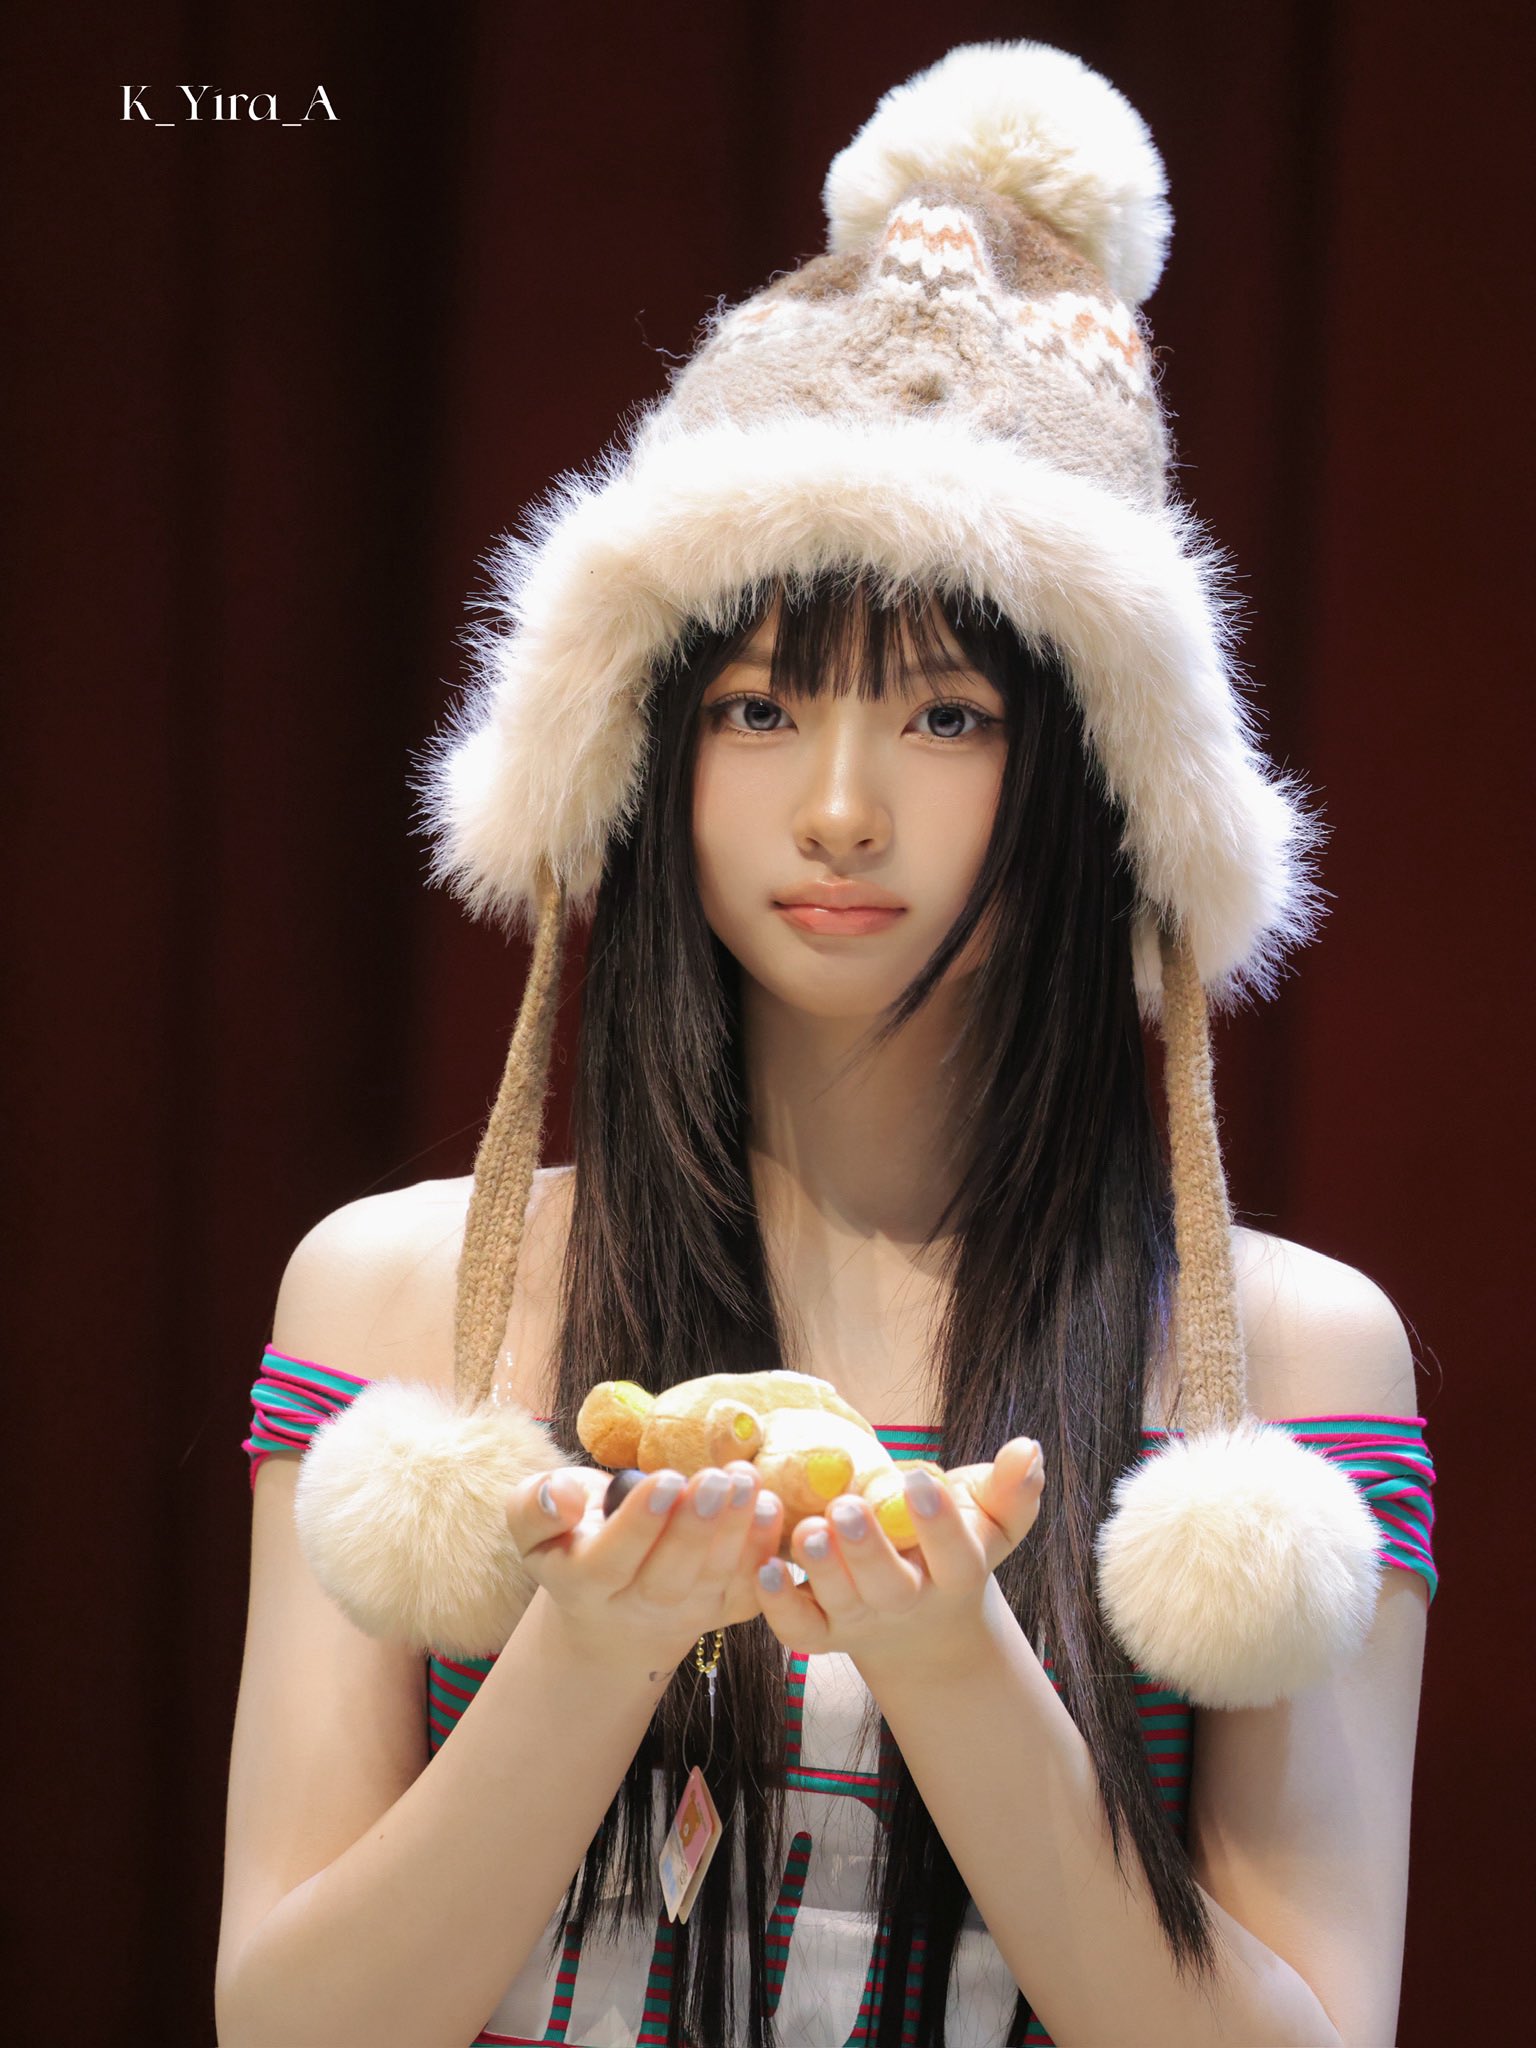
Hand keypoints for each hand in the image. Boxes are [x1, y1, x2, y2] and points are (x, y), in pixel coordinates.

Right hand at [504, 1461, 785, 1675]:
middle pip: (669, 1578)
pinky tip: (772, 1509)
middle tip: (717, 1478)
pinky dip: (765, 1553)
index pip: (610, 1561)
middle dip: (696, 1528)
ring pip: (714, 1582)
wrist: (614, 1597)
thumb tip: (561, 1497)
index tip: (666, 1479)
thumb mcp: (536, 1523)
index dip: (640, 1524)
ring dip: (737, 1532)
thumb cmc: (575, 1539)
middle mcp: (636, 1609)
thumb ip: (535, 1508)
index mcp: (582, 1585)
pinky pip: (751, 1590)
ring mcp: (687, 1614)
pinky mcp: (726, 1609)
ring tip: (748, 1481)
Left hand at [754, 1439, 1044, 1676]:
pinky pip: (798, 1629)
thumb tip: (1027, 1448)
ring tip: (806, 1529)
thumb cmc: (956, 1552)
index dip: (939, 1524)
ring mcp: (862, 1622)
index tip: (919, 1480)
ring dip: (821, 1569)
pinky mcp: (822, 1632)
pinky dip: (778, 1603)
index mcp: (956, 1576)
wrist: (923, 1627)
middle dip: (866, 1549)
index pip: (955, 1556)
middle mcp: (907, 1603)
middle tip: (846, 1507)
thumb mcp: (989, 1523)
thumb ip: (1010, 1490)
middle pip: (890, 1587)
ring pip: (841, 1604)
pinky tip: (764, 1566)